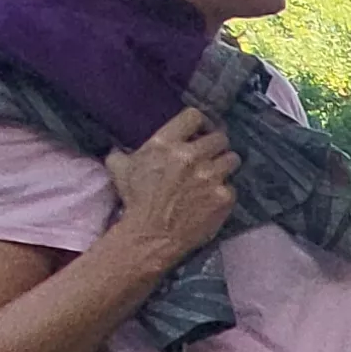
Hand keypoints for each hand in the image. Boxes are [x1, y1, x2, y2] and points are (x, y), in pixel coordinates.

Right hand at [102, 109, 237, 266]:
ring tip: (216, 174)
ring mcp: (211, 176)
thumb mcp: (121, 169)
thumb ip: (123, 152)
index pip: (194, 116)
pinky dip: (224, 192)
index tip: (201, 131)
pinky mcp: (224, 196)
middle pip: (220, 137)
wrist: (151, 236)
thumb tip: (118, 147)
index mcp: (166, 143)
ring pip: (232, 159)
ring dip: (225, 164)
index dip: (201, 122)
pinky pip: (232, 186)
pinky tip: (213, 198)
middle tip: (211, 155)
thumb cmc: (135, 201)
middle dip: (216, 145)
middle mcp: (192, 155)